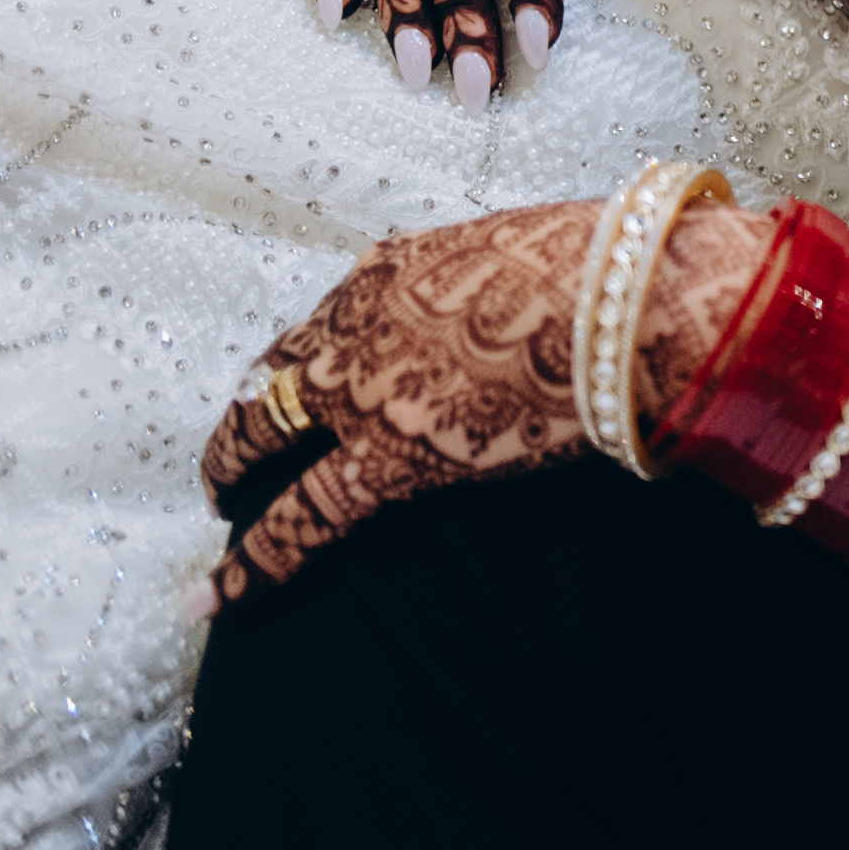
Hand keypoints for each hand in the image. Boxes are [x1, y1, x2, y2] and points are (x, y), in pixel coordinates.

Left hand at [197, 198, 747, 604]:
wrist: (629, 297)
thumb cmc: (611, 268)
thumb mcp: (531, 253)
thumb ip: (503, 285)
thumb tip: (531, 307)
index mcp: (396, 270)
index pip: (323, 320)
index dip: (302, 361)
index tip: (296, 385)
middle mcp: (359, 323)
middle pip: (272, 374)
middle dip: (246, 417)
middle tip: (233, 454)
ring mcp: (364, 392)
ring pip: (259, 436)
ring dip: (230, 472)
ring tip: (220, 506)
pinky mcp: (389, 459)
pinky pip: (300, 517)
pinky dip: (253, 560)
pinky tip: (220, 596)